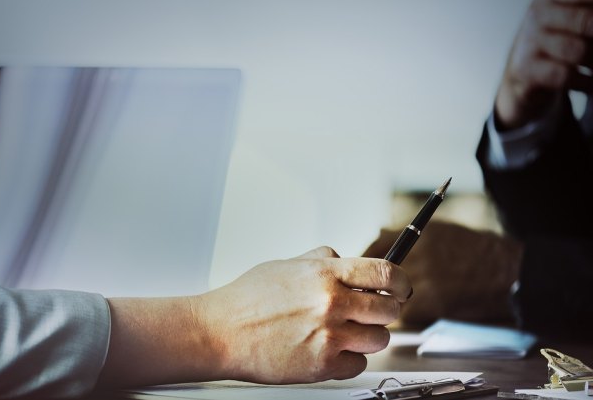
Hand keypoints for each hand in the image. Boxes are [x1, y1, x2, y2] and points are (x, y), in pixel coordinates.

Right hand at [193, 246, 410, 383]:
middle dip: (384, 311)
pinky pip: (359, 364)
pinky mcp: (323, 365)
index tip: (401, 288)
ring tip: (343, 332)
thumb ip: (320, 260)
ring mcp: (329, 335)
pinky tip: (328, 350)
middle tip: (369, 312)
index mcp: (324, 273)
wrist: (220, 332)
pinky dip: (349, 359)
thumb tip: (343, 257)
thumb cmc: (246, 299)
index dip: (401, 282)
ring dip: (367, 336)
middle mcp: (331, 302)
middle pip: (390, 309)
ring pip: (379, 339)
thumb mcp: (285, 266)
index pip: (386, 273)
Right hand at [495, 0, 592, 129]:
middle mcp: (536, 14)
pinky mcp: (524, 68)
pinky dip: (586, 83)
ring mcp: (528, 41)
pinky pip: (565, 75)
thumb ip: (589, 15)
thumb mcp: (572, 21)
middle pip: (588, 21)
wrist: (524, 77)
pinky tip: (590, 84)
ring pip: (579, 50)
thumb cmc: (556, 45)